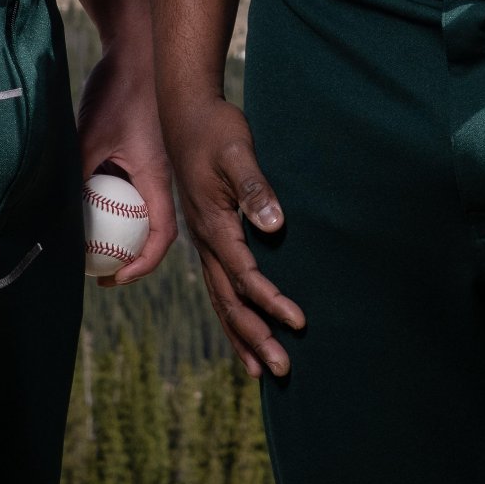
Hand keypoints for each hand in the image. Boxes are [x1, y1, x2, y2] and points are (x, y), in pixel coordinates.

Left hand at [77, 43, 178, 287]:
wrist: (135, 48)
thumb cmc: (119, 89)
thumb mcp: (89, 137)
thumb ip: (76, 175)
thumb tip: (54, 214)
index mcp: (158, 178)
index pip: (162, 238)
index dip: (142, 266)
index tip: (113, 278)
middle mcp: (160, 176)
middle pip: (151, 230)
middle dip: (126, 256)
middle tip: (94, 269)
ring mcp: (151, 164)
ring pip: (139, 210)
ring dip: (117, 229)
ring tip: (85, 241)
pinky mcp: (140, 152)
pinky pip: (130, 188)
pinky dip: (112, 203)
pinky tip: (84, 199)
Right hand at [169, 88, 303, 376]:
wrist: (185, 112)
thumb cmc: (215, 129)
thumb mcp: (238, 152)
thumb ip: (256, 188)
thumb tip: (275, 226)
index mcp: (212, 225)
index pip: (245, 275)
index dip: (272, 302)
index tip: (299, 323)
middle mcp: (204, 240)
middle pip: (229, 301)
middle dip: (255, 337)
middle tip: (281, 370)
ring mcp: (203, 241)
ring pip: (220, 300)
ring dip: (240, 336)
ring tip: (259, 371)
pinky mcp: (207, 235)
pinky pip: (218, 285)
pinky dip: (232, 312)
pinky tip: (243, 330)